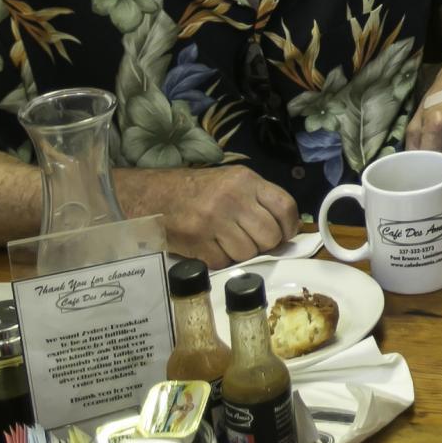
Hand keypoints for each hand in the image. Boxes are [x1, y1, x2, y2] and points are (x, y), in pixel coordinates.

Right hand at [124, 166, 297, 268]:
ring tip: (228, 242)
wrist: (152, 195)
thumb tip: (283, 229)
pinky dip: (220, 260)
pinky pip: (224, 262)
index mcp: (245, 180)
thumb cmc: (196, 190)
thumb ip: (257, 200)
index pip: (284, 206)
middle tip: (252, 241)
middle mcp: (232, 198)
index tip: (284, 235)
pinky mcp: (196, 241)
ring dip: (241, 253)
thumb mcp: (231, 181)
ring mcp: (213, 220)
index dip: (289, 227)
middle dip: (265, 244)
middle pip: (269, 235)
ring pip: (248, 252)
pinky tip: (211, 248)